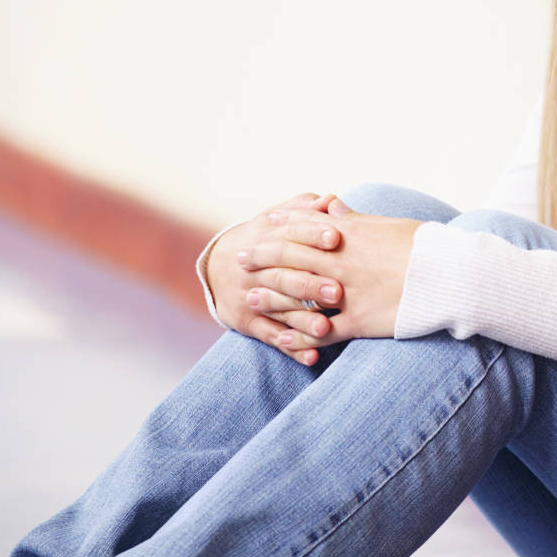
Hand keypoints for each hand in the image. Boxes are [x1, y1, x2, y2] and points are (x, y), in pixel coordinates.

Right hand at [206, 193, 345, 364]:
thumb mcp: (279, 219)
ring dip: (302, 321)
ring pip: (278, 310)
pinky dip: (291, 347)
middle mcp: (255, 269)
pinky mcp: (246, 322)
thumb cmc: (267, 237)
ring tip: (326, 329)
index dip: (312, 234)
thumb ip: (306, 210)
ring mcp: (250, 297)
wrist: (218, 264)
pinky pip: (270, 336)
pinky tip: (312, 357)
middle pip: (283, 276)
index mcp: (266, 238)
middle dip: (309, 284)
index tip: (336, 237)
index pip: (290, 234)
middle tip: (337, 291)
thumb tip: (332, 200)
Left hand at [235, 197, 418, 352]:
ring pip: (297, 294)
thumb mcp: (388, 223)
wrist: (450, 275)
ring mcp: (347, 292)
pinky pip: (320, 332)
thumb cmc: (426, 246)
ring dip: (270, 296)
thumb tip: (331, 202)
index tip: (262, 228)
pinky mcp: (358, 321)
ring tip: (250, 297)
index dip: (279, 228)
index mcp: (350, 235)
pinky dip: (299, 336)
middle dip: (262, 257)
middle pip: (290, 257)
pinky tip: (283, 339)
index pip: (304, 227)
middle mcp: (342, 261)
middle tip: (241, 260)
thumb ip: (353, 217)